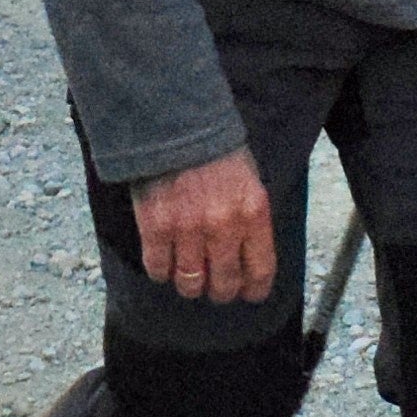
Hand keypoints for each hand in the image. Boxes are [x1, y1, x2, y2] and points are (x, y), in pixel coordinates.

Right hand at [126, 150, 277, 309]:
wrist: (175, 123)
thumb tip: (246, 257)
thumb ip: (250, 219)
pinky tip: (163, 260)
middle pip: (224, 284)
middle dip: (220, 290)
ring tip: (187, 274)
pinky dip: (160, 271)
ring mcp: (188, 229)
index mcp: (253, 213)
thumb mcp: (248, 181)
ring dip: (189, 284)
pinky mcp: (156, 226)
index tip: (248, 293)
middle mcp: (223, 226)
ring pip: (190, 283)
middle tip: (214, 285)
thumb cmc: (214, 150)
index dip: (253, 289)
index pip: (260, 270)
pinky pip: (158, 268)